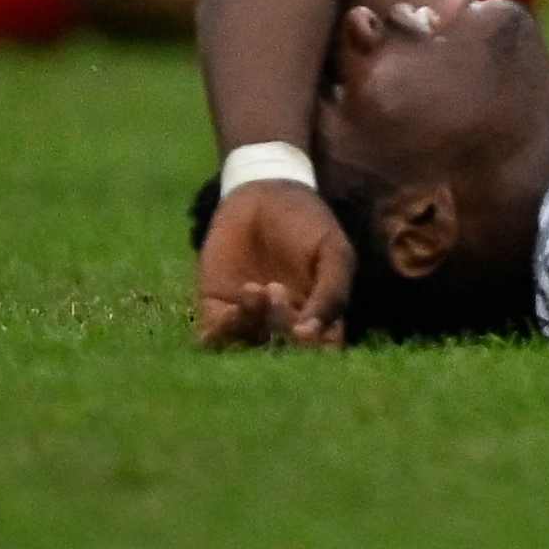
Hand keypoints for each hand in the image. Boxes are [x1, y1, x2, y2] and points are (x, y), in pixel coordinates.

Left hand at [197, 177, 351, 348]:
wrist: (261, 195)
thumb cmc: (306, 221)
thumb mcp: (331, 250)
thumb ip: (332, 292)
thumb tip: (313, 335)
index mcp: (318, 314)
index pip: (320, 351)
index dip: (314, 353)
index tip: (305, 334)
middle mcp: (283, 324)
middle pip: (282, 352)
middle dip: (279, 329)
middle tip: (276, 290)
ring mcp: (249, 320)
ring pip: (249, 347)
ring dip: (252, 325)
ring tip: (256, 288)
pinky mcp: (216, 311)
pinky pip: (216, 340)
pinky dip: (225, 332)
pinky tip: (236, 304)